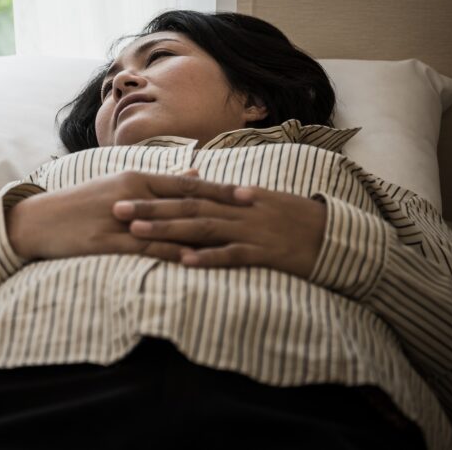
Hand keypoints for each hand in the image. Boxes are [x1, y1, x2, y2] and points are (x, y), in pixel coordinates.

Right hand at [6, 169, 245, 260]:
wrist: (39, 221)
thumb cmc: (81, 204)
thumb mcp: (120, 187)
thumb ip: (159, 183)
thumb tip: (195, 171)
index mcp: (136, 179)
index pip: (186, 184)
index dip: (220, 188)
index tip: (251, 192)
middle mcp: (131, 194)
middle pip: (185, 201)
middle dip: (222, 206)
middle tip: (256, 209)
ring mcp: (119, 218)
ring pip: (168, 225)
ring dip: (202, 232)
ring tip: (234, 238)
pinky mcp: (106, 241)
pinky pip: (144, 247)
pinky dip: (169, 252)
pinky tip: (192, 259)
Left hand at [115, 185, 327, 278]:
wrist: (335, 235)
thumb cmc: (294, 218)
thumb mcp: (259, 201)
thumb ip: (228, 197)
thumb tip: (201, 189)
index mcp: (234, 196)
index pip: (187, 191)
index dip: (155, 191)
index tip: (125, 190)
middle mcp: (237, 209)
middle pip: (185, 207)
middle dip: (149, 209)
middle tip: (116, 209)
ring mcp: (249, 230)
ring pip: (201, 228)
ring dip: (167, 231)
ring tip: (137, 234)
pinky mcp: (264, 252)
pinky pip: (232, 255)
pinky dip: (208, 258)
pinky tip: (185, 261)